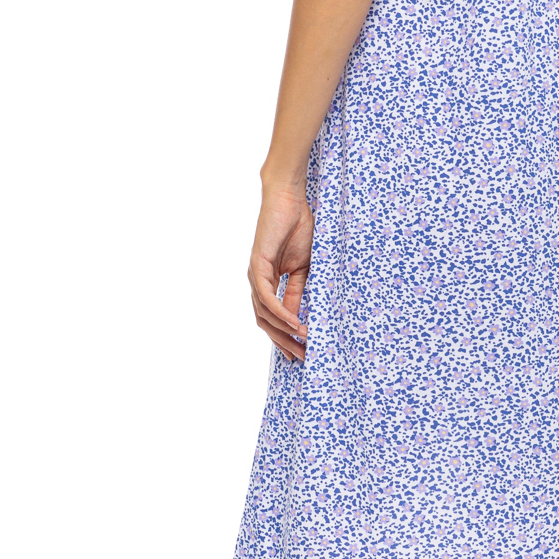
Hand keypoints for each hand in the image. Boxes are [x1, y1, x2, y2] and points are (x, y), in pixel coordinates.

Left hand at [249, 182, 314, 360]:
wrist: (289, 200)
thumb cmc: (298, 229)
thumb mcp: (303, 269)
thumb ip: (298, 293)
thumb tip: (298, 320)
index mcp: (267, 283)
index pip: (272, 318)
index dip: (285, 337)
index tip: (301, 354)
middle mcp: (257, 282)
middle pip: (265, 322)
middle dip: (282, 341)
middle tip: (301, 357)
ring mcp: (255, 274)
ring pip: (263, 313)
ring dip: (283, 331)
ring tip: (302, 342)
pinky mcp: (257, 265)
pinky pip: (266, 296)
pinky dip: (279, 312)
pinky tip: (293, 322)